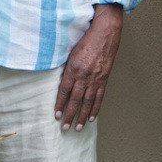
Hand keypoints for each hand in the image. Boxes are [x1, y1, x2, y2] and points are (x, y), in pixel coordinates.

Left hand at [54, 4, 122, 130]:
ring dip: (82, 116)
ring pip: (88, 101)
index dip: (59, 104)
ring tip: (78, 127)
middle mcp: (84, 75)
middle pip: (75, 100)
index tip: (56, 115)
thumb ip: (68, 67)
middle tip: (64, 128)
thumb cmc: (87, 39)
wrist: (105, 33)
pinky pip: (99, 97)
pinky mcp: (104, 78)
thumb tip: (62, 81)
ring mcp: (95, 78)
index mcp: (73, 68)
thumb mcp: (72, 52)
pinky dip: (96, 108)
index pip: (64, 90)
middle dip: (69, 115)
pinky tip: (92, 118)